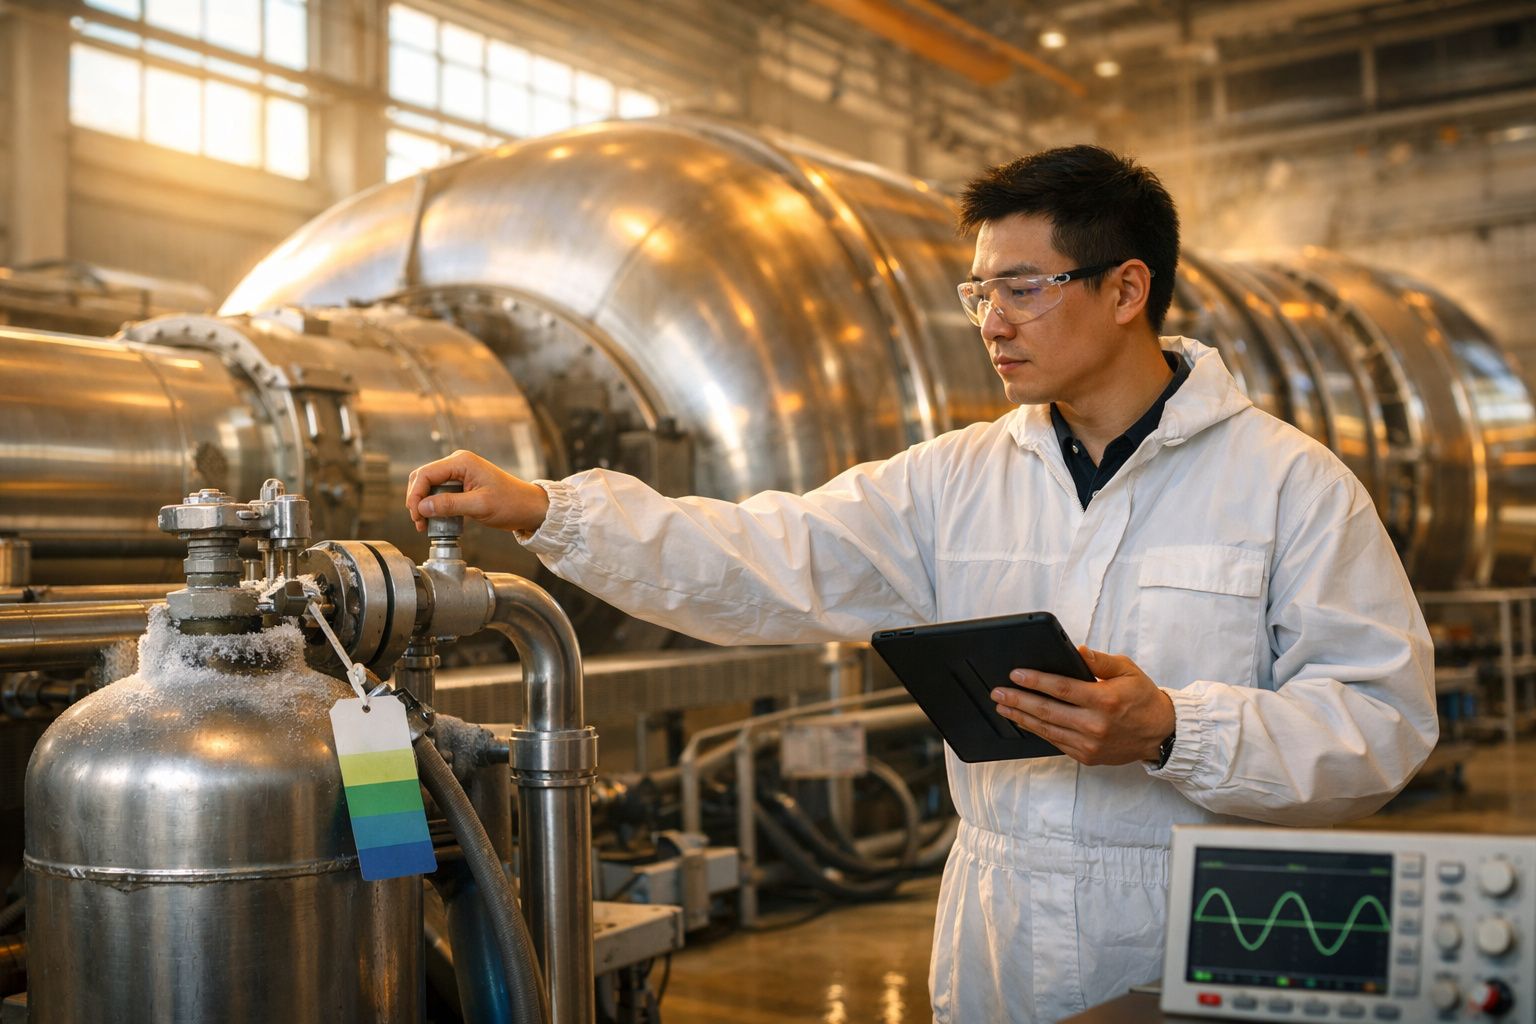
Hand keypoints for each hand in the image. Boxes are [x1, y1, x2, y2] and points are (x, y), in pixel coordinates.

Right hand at [404, 450, 550, 533]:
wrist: (529, 507)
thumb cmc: (511, 503)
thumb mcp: (479, 506)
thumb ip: (450, 505)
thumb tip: (422, 507)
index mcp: (462, 462)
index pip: (426, 474)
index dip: (416, 495)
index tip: (416, 515)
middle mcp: (458, 463)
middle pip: (424, 478)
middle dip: (417, 500)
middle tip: (419, 522)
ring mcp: (460, 473)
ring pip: (430, 486)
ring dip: (424, 504)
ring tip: (425, 524)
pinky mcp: (462, 484)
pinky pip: (440, 492)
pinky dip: (434, 505)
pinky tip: (436, 519)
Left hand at [991, 646, 1174, 766]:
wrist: (1160, 734)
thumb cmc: (1142, 698)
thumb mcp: (1127, 670)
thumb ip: (1100, 660)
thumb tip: (1077, 650)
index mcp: (1105, 700)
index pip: (1062, 689)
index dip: (1036, 681)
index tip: (1015, 675)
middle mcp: (1096, 724)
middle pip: (1047, 711)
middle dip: (1018, 700)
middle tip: (998, 692)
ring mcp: (1090, 744)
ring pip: (1047, 729)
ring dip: (1021, 717)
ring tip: (1003, 706)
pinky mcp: (1087, 756)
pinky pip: (1056, 742)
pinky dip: (1037, 731)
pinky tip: (1023, 721)